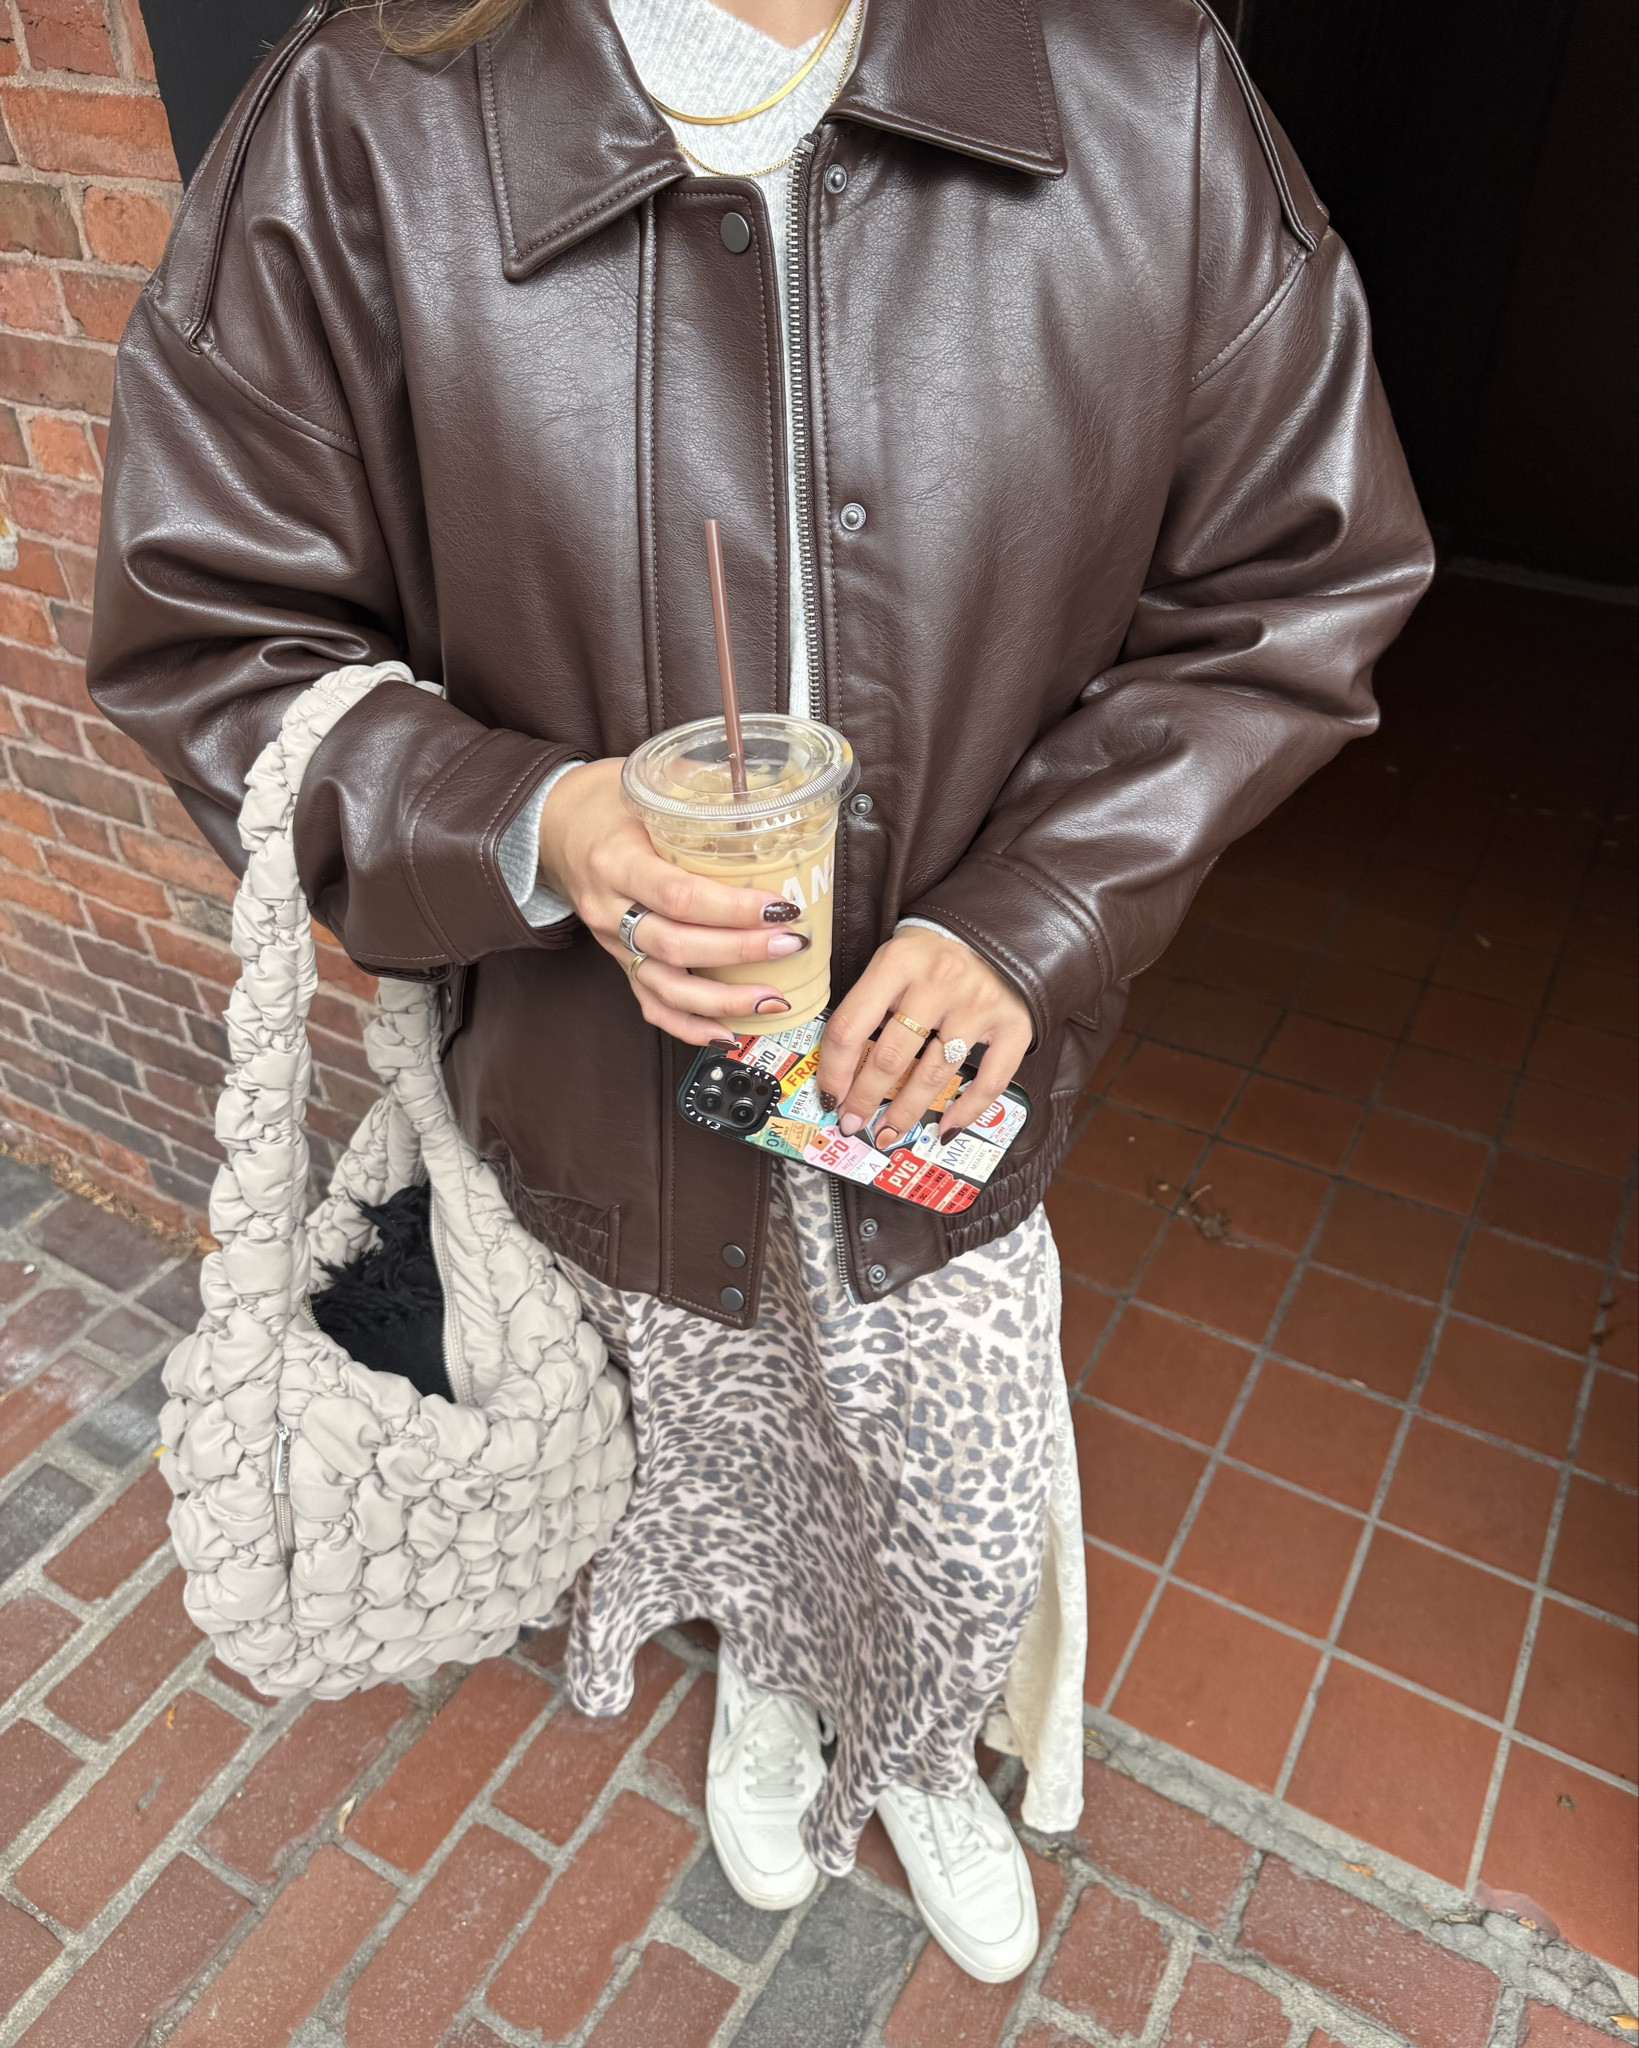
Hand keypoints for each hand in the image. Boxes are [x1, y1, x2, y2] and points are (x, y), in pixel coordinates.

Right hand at [537, 757, 805, 1044]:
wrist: (550, 825)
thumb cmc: (605, 800)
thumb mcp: (648, 782)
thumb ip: (704, 788)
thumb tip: (772, 792)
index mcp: (616, 860)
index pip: (679, 895)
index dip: (732, 908)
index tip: (780, 906)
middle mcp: (609, 908)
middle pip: (677, 945)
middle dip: (741, 952)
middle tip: (793, 944)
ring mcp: (611, 942)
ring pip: (665, 986)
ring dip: (722, 1000)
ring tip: (773, 1001)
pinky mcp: (618, 961)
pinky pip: (650, 1004)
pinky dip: (687, 1025)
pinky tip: (726, 1033)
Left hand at [816, 927, 1032, 1146]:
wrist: (1001, 923)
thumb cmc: (937, 948)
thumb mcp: (895, 956)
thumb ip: (872, 1000)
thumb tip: (844, 1066)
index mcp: (898, 962)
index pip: (850, 1027)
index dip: (833, 1070)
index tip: (828, 1096)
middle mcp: (938, 983)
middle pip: (891, 1056)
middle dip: (865, 1098)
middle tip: (853, 1122)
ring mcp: (978, 1005)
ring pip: (934, 1075)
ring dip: (906, 1112)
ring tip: (889, 1132)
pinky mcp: (1014, 1024)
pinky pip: (990, 1080)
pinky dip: (967, 1110)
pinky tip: (945, 1128)